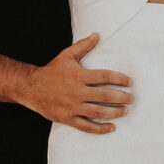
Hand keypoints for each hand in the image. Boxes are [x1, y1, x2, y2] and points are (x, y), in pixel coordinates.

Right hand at [19, 33, 133, 133]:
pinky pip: (87, 126)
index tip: (130, 82)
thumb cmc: (52, 71)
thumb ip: (83, 46)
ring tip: (125, 111)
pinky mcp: (68, 119)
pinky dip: (101, 128)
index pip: (105, 77)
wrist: (32, 88)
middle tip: (132, 98)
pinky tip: (112, 127)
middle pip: (105, 96)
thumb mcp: (67, 55)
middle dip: (121, 98)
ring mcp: (73, 107)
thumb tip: (97, 34)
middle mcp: (77, 92)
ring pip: (98, 112)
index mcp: (79, 76)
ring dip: (115, 112)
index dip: (120, 79)